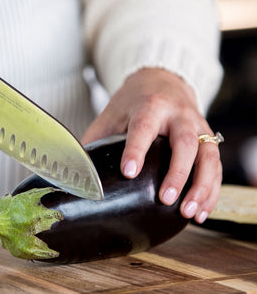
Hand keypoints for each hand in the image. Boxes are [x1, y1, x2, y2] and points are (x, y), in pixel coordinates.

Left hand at [82, 67, 222, 222]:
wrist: (163, 80)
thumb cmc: (133, 102)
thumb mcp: (112, 114)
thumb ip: (97, 140)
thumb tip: (77, 170)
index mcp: (150, 106)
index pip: (143, 127)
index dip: (136, 150)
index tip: (129, 172)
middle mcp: (178, 115)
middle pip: (185, 143)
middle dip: (177, 173)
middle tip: (165, 199)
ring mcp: (198, 125)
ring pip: (208, 156)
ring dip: (201, 187)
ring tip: (189, 213)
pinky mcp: (209, 138)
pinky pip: (216, 166)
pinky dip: (211, 190)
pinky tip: (202, 212)